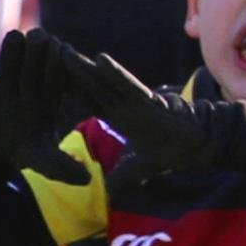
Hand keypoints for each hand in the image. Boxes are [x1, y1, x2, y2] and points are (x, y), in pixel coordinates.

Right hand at [0, 30, 85, 169]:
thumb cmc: (25, 151)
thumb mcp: (45, 161)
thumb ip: (63, 167)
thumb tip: (85, 180)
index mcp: (48, 100)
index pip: (57, 77)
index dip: (60, 65)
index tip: (64, 51)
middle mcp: (27, 88)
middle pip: (34, 64)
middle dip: (38, 51)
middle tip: (41, 37)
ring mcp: (3, 89)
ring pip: (8, 64)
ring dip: (11, 52)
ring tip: (15, 38)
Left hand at [51, 43, 226, 175]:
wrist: (199, 145)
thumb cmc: (173, 150)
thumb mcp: (141, 168)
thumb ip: (124, 178)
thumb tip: (109, 194)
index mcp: (120, 116)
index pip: (89, 101)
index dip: (69, 91)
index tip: (46, 80)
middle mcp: (124, 105)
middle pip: (90, 86)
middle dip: (68, 72)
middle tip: (45, 54)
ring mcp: (135, 100)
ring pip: (104, 81)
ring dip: (83, 66)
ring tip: (63, 50)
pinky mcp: (148, 101)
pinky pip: (128, 84)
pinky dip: (114, 73)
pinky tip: (98, 59)